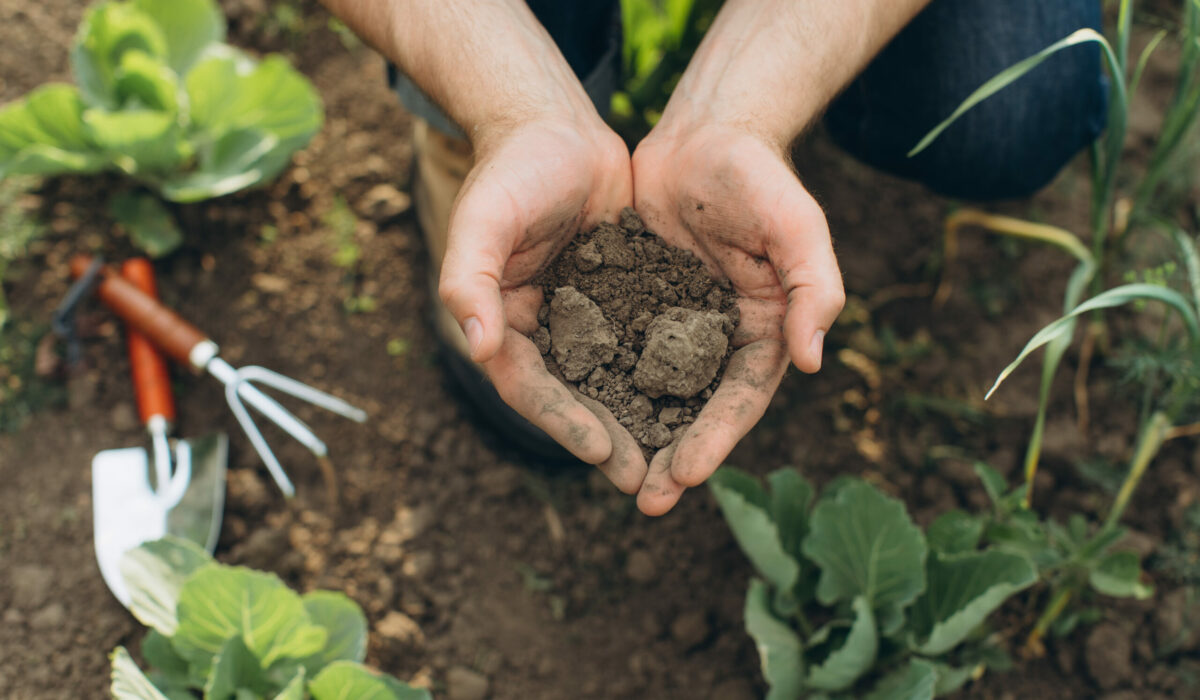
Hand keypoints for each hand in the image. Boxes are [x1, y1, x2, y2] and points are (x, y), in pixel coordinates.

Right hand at [438, 117, 647, 492]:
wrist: (558, 127)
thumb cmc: (514, 168)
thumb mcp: (483, 217)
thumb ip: (469, 279)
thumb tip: (474, 346)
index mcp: (500, 320)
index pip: (529, 386)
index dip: (564, 421)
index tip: (603, 453)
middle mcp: (538, 328)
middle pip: (573, 397)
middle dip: (609, 440)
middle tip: (647, 483)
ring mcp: (579, 317)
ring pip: (612, 381)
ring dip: (639, 421)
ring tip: (676, 460)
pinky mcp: (616, 300)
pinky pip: (640, 346)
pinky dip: (662, 375)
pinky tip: (697, 402)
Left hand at [630, 122, 844, 514]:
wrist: (704, 135)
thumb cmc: (758, 176)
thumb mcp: (797, 225)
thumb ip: (814, 288)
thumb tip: (813, 360)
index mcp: (765, 329)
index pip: (741, 397)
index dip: (716, 438)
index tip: (688, 475)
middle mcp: (720, 337)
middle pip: (696, 409)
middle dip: (674, 456)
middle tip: (647, 504)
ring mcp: (677, 325)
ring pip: (653, 392)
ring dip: (636, 435)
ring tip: (611, 478)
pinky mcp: (638, 305)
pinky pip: (617, 352)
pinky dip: (601, 385)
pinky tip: (576, 414)